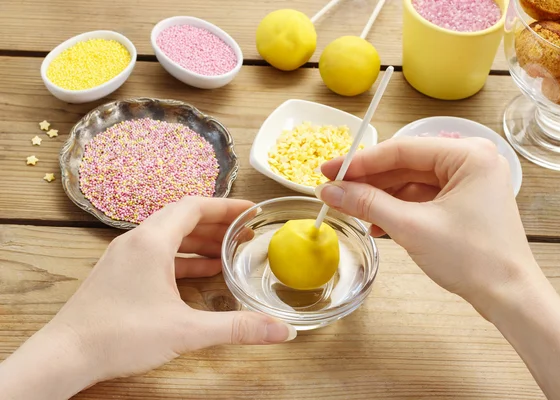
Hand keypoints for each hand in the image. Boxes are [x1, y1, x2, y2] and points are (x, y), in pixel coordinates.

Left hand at [0, 197, 294, 398]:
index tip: (250, 211)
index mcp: (151, 242)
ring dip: (200, 239)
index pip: (194, 206)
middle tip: (245, 230)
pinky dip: (182, 257)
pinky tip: (201, 271)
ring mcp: (124, 256)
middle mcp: (136, 241)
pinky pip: (157, 253)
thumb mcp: (186, 331)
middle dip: (217, 222)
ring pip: (169, 235)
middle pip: (183, 217)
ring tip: (229, 249)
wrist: (66, 355)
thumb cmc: (120, 336)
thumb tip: (282, 332)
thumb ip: (237, 328)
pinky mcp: (119, 273)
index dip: (226, 206)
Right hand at [316, 137, 540, 313]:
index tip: (328, 170)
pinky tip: (376, 224)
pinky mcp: (464, 202)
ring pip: (411, 182)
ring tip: (350, 210)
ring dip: (380, 198)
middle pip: (406, 164)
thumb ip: (367, 204)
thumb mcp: (412, 227)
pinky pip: (422, 198)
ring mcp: (469, 183)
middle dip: (368, 182)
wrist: (509, 297)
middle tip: (333, 190)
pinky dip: (398, 209)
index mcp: (468, 154)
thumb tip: (330, 191)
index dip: (360, 162)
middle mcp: (471, 161)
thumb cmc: (473, 259)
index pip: (402, 149)